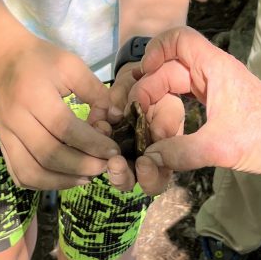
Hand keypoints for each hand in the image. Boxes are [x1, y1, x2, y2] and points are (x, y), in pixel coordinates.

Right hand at [0, 28, 118, 190]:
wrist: (2, 59)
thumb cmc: (41, 59)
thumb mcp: (71, 65)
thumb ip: (95, 91)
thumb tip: (116, 117)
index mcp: (33, 95)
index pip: (65, 128)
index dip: (92, 143)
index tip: (113, 150)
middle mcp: (16, 119)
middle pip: (49, 154)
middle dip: (82, 165)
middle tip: (105, 166)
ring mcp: (5, 135)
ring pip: (31, 171)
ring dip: (63, 180)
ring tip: (88, 177)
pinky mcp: (2, 145)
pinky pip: (20, 174)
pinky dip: (43, 183)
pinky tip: (65, 177)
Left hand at [104, 60, 184, 195]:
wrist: (138, 78)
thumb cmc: (161, 95)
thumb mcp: (170, 104)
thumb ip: (167, 119)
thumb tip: (158, 134)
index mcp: (159, 158)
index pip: (156, 180)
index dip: (150, 177)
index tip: (143, 162)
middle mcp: (135, 160)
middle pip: (129, 181)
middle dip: (121, 177)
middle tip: (116, 164)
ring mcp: (115, 151)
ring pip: (106, 167)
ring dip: (102, 158)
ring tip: (103, 140)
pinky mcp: (96, 138)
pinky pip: (90, 141)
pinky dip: (93, 130)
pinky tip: (98, 119)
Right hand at [131, 27, 260, 184]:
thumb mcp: (220, 147)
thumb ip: (179, 151)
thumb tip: (146, 159)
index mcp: (214, 67)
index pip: (177, 38)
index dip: (154, 52)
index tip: (142, 79)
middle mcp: (213, 74)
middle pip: (167, 68)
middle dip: (148, 90)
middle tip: (134, 118)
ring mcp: (216, 91)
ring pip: (174, 87)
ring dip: (158, 105)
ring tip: (146, 130)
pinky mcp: (220, 111)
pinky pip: (185, 104)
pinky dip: (171, 117)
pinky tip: (164, 138)